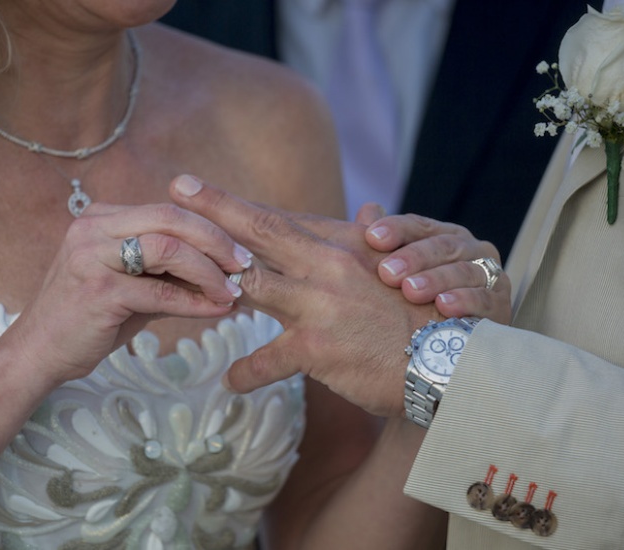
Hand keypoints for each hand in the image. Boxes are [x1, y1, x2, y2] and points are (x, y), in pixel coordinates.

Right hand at [3, 202, 250, 385]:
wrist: (39, 353)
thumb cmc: (89, 318)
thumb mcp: (131, 283)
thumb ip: (168, 270)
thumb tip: (224, 271)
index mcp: (102, 218)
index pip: (168, 211)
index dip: (209, 228)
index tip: (238, 250)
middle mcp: (93, 228)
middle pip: (171, 219)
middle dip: (216, 241)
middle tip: (244, 265)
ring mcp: (92, 256)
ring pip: (169, 249)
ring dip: (209, 272)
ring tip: (231, 291)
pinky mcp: (98, 291)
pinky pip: (160, 292)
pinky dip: (194, 302)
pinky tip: (214, 311)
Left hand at [170, 175, 439, 416]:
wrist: (447, 359)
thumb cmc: (417, 314)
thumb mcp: (396, 266)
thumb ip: (368, 239)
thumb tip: (367, 209)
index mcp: (342, 244)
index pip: (280, 218)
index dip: (236, 203)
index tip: (198, 186)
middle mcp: (327, 265)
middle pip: (260, 230)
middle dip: (214, 209)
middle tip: (176, 189)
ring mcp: (319, 304)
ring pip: (251, 283)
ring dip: (213, 285)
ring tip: (178, 286)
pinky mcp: (317, 348)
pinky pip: (265, 360)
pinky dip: (245, 372)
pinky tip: (231, 381)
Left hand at [362, 212, 511, 323]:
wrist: (451, 344)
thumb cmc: (418, 303)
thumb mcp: (399, 273)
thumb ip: (384, 244)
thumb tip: (368, 209)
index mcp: (443, 236)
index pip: (419, 226)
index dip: (396, 229)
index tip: (372, 238)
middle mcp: (470, 249)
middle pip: (442, 246)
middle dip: (413, 257)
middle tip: (387, 272)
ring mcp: (488, 275)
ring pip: (463, 270)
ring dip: (436, 279)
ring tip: (410, 291)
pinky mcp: (499, 304)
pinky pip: (484, 299)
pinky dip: (464, 300)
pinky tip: (444, 306)